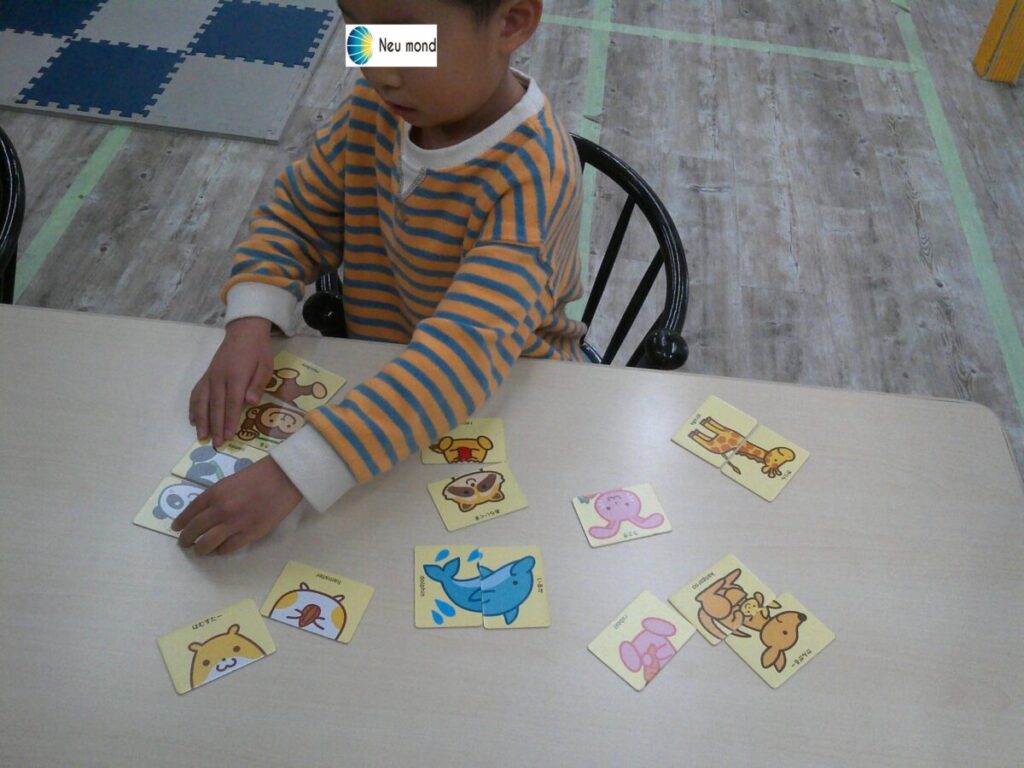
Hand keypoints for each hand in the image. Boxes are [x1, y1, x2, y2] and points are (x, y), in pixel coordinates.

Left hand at [172, 457, 302, 554]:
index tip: (177, 528)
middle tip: (184, 543)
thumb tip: (206, 513)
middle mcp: (220, 509)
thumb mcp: (230, 481)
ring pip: (208, 543)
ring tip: (200, 550)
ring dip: (201, 549)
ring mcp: (234, 523)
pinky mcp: (249, 534)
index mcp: (214, 493)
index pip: (190, 512)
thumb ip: (217, 496)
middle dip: (186, 539)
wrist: (284, 478)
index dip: (181, 522)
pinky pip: (228, 548)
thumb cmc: (259, 475)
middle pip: (195, 530)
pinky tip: (220, 549)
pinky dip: (221, 551)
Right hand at [190, 317, 272, 445]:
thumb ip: (257, 384)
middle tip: (216, 444)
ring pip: (202, 401)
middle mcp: (219, 377)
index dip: (230, 421)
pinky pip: (196, 392)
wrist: (244, 332)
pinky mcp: (206, 375)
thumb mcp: (265, 367)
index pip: (232, 403)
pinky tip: (193, 419)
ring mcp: (210, 376)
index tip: (229, 436)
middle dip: (216, 426)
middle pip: (216, 406)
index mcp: (237, 376)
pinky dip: (193, 407)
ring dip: (201, 420)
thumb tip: (250, 402)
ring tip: (201, 436)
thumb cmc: (258, 352)